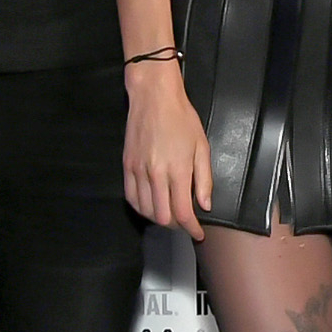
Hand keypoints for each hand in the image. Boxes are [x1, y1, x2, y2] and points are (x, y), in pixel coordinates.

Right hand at [122, 60, 212, 237]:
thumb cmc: (182, 118)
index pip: (183, 212)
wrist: (154, 98)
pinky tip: (151, 205)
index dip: (191, 228)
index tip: (198, 233)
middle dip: (176, 226)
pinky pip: (131, 197)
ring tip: (170, 213)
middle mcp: (156, 174)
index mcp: (178, 169)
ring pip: (145, 210)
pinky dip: (141, 208)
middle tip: (185, 222)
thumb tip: (204, 205)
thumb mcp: (202, 146)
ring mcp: (138, 171)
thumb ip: (204, 179)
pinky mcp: (127, 166)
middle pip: (162, 216)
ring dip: (158, 218)